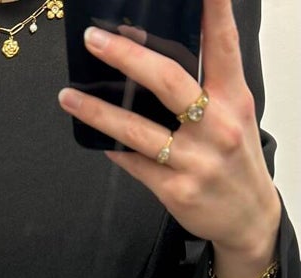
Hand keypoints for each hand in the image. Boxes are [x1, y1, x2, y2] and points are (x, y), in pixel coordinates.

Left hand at [58, 0, 280, 256]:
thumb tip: (155, 62)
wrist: (248, 218)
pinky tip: (98, 140)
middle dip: (127, 56)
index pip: (223, 47)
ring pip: (137, 130)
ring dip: (97, 111)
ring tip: (68, 96)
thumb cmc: (236, 161)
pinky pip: (135, 164)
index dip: (213, 12)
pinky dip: (115, 150)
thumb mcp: (235, 117)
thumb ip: (207, 89)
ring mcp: (195, 161)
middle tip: (95, 39)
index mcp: (234, 100)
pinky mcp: (176, 190)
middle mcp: (217, 126)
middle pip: (168, 81)